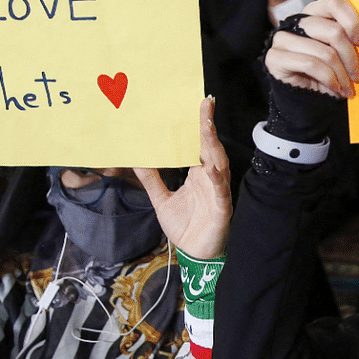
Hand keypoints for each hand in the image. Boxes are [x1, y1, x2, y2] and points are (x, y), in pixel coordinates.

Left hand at [135, 97, 231, 259]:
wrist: (195, 254)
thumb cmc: (185, 226)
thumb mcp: (162, 200)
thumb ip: (152, 180)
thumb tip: (137, 160)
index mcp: (198, 174)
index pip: (199, 144)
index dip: (199, 125)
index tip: (197, 104)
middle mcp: (210, 178)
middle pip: (210, 148)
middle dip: (207, 126)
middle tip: (204, 104)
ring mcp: (217, 192)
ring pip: (219, 163)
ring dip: (213, 145)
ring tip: (206, 126)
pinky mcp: (221, 208)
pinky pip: (220, 191)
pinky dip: (217, 179)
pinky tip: (211, 168)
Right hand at [263, 0, 358, 98]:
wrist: (308, 100)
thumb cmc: (329, 73)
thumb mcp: (342, 52)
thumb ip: (349, 38)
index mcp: (314, 13)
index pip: (334, 2)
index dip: (352, 21)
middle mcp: (296, 22)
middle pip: (334, 31)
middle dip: (350, 57)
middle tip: (357, 76)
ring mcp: (282, 39)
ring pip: (325, 51)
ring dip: (342, 74)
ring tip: (347, 88)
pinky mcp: (275, 57)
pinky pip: (311, 64)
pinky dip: (328, 79)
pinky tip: (334, 88)